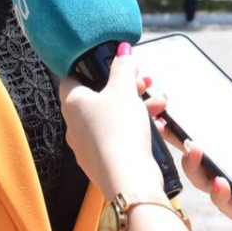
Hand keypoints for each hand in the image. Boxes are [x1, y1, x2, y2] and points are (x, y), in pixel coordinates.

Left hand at [59, 45, 166, 198]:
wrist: (128, 179)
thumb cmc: (119, 131)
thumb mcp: (124, 89)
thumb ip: (123, 67)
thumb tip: (123, 51)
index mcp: (72, 103)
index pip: (72, 77)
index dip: (92, 68)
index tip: (113, 65)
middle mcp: (75, 125)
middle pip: (99, 97)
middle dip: (126, 88)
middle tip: (144, 82)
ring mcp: (88, 146)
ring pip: (112, 117)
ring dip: (137, 107)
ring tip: (159, 103)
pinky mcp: (104, 161)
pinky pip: (119, 137)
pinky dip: (136, 128)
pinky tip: (156, 125)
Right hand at [179, 70, 231, 230]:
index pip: (210, 136)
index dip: (189, 122)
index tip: (173, 104)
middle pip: (198, 156)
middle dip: (178, 140)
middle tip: (166, 121)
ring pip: (203, 180)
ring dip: (193, 163)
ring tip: (193, 147)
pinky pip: (224, 203)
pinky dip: (218, 192)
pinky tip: (219, 180)